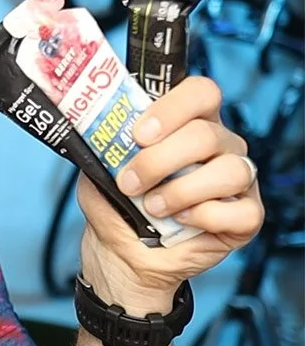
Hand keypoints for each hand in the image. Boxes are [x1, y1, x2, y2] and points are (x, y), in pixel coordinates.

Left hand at [76, 76, 263, 312]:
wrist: (122, 253)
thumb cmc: (117, 204)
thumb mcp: (100, 169)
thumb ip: (104, 146)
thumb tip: (98, 132)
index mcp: (188, 122)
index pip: (201, 92)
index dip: (173, 107)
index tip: (139, 134)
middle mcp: (220, 145)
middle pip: (206, 134)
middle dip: (159, 161)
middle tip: (129, 183)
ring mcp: (239, 179)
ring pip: (228, 170)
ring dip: (180, 191)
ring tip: (153, 207)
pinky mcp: (247, 216)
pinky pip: (241, 211)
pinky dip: (204, 217)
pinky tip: (181, 221)